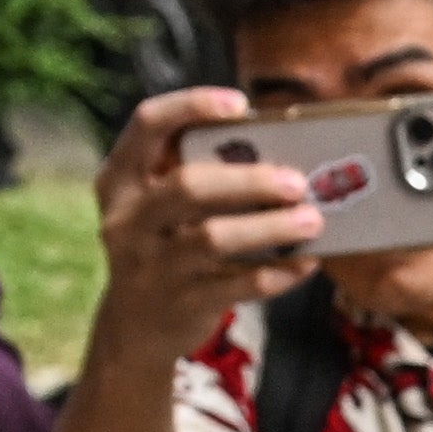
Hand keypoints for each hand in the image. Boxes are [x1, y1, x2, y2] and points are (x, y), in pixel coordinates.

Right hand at [88, 86, 328, 365]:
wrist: (134, 327)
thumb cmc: (161, 246)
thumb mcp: (154, 205)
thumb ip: (192, 174)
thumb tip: (272, 150)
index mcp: (120, 178)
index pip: (147, 124)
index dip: (191, 106)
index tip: (240, 104)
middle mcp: (129, 218)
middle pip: (188, 185)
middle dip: (249, 180)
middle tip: (298, 182)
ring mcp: (152, 264)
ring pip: (212, 238)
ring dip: (269, 227)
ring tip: (312, 221)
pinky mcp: (182, 302)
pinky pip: (236, 285)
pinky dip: (276, 274)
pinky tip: (305, 263)